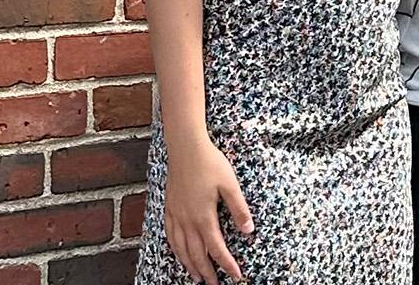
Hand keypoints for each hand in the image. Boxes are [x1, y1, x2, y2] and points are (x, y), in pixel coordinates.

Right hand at [164, 136, 253, 283]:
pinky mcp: (169, 208)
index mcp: (204, 217)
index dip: (227, 264)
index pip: (217, 249)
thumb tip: (248, 230)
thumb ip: (239, 209)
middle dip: (207, 272)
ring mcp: (176, 215)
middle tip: (215, 284)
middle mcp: (187, 220)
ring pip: (181, 248)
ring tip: (197, 277)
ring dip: (189, 265)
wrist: (185, 148)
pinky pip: (170, 236)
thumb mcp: (230, 185)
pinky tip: (179, 253)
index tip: (236, 276)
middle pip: (197, 254)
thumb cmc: (210, 163)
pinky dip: (175, 249)